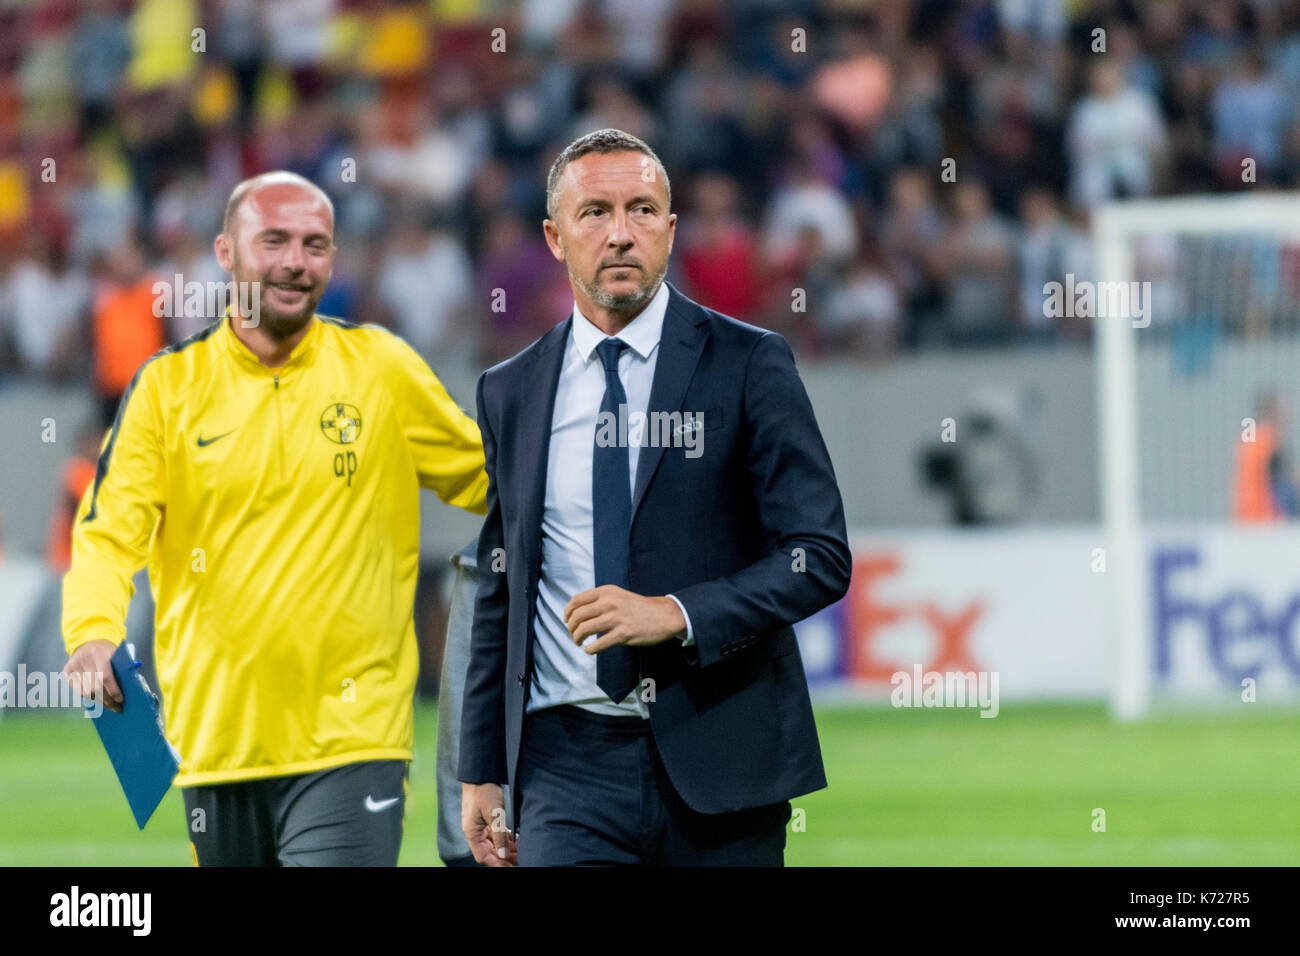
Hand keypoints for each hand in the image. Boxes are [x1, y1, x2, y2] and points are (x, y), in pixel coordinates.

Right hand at [62, 640, 122, 713]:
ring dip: (98, 700)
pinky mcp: (66, 672)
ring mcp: (73, 666)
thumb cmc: (108, 653)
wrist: (89, 642)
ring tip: (108, 704)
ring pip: (85, 692)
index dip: (113, 691)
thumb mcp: (116, 655)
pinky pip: (78, 691)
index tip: (120, 700)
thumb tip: (129, 690)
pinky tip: (97, 697)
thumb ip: (122, 669)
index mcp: (99, 653)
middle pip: (94, 687)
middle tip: (116, 708)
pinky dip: (88, 696)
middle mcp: (84, 659)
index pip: (105, 677)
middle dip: (107, 700)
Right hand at [461, 782, 516, 866]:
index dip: (496, 863)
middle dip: (504, 856)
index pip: (483, 856)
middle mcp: (475, 831)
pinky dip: (505, 838)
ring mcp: (480, 825)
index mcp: (472, 832)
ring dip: (506, 847)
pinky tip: (516, 839)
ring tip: (521, 850)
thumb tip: (503, 855)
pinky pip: (495, 833)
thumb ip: (499, 836)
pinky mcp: (486, 818)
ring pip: (494, 842)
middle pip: (489, 851)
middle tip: (520, 858)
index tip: (510, 866)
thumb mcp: (495, 814)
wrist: (481, 772)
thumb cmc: (484, 791)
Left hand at [564, 586, 685, 653]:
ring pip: (584, 630)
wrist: (663, 615)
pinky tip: (590, 649)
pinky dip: (590, 649)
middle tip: (574, 635)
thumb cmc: (639, 607)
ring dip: (577, 638)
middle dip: (571, 628)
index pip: (577, 600)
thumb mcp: (618, 595)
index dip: (567, 612)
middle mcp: (609, 602)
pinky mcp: (623, 634)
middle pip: (578, 616)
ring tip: (579, 643)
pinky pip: (598, 644)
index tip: (567, 620)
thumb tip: (579, 613)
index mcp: (607, 591)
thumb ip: (600, 601)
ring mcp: (616, 618)